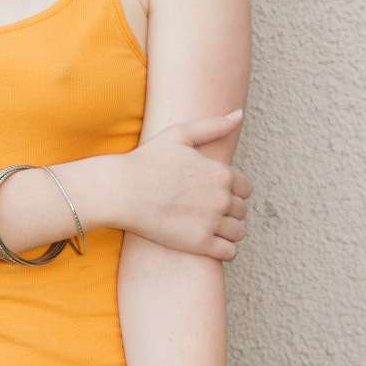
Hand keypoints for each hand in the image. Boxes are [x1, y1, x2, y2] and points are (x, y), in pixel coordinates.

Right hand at [116, 113, 251, 259]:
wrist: (120, 191)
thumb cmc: (146, 161)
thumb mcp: (179, 134)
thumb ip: (213, 126)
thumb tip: (239, 114)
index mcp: (221, 173)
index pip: (245, 188)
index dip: (230, 191)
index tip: (211, 194)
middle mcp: (222, 198)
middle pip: (241, 210)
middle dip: (228, 211)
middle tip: (203, 211)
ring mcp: (212, 222)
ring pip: (238, 232)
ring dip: (227, 231)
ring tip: (205, 227)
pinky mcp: (200, 244)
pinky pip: (229, 252)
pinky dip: (223, 249)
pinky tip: (205, 242)